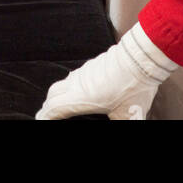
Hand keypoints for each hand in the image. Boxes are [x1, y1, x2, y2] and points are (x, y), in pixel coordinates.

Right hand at [35, 24, 175, 120]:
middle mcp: (79, 82)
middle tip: (48, 114)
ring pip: (64, 82)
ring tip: (62, 103)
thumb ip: (122, 124)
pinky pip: (74, 76)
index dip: (45, 116)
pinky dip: (70, 86)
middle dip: (48, 105)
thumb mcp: (127, 116)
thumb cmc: (134, 87)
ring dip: (58, 93)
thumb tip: (125, 124)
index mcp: (82, 97)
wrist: (142, 58)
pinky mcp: (93, 64)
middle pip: (53, 93)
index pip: (55, 107)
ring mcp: (85, 71)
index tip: (41, 120)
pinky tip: (80, 90)